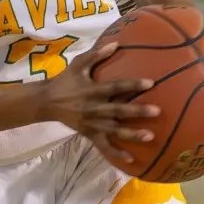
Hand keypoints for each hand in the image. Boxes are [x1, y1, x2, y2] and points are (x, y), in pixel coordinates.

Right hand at [38, 42, 159, 162]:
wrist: (46, 101)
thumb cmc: (65, 80)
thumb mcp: (78, 64)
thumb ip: (96, 55)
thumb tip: (116, 43)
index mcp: (92, 90)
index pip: (115, 87)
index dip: (132, 85)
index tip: (151, 83)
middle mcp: (94, 108)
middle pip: (118, 110)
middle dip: (137, 111)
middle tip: (157, 111)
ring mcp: (92, 123)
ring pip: (115, 130)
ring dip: (132, 134)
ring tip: (150, 136)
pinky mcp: (89, 134)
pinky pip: (104, 146)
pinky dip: (116, 153)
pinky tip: (131, 159)